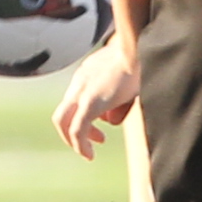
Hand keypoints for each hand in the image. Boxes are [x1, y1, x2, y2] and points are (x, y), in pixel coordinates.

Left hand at [52, 38, 137, 156]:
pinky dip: (79, 145)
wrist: (139, 46)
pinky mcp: (91, 102)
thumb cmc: (140, 58)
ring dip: (73, 141)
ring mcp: (82, 91)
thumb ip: (116, 98)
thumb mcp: (126, 78)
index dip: (83, 118)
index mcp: (87, 73)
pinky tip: (88, 155)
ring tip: (87, 152)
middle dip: (70, 133)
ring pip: (63, 122)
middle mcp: (79, 82)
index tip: (101, 125)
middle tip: (90, 142)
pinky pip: (77, 129)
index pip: (75, 100)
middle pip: (61, 113)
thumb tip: (110, 119)